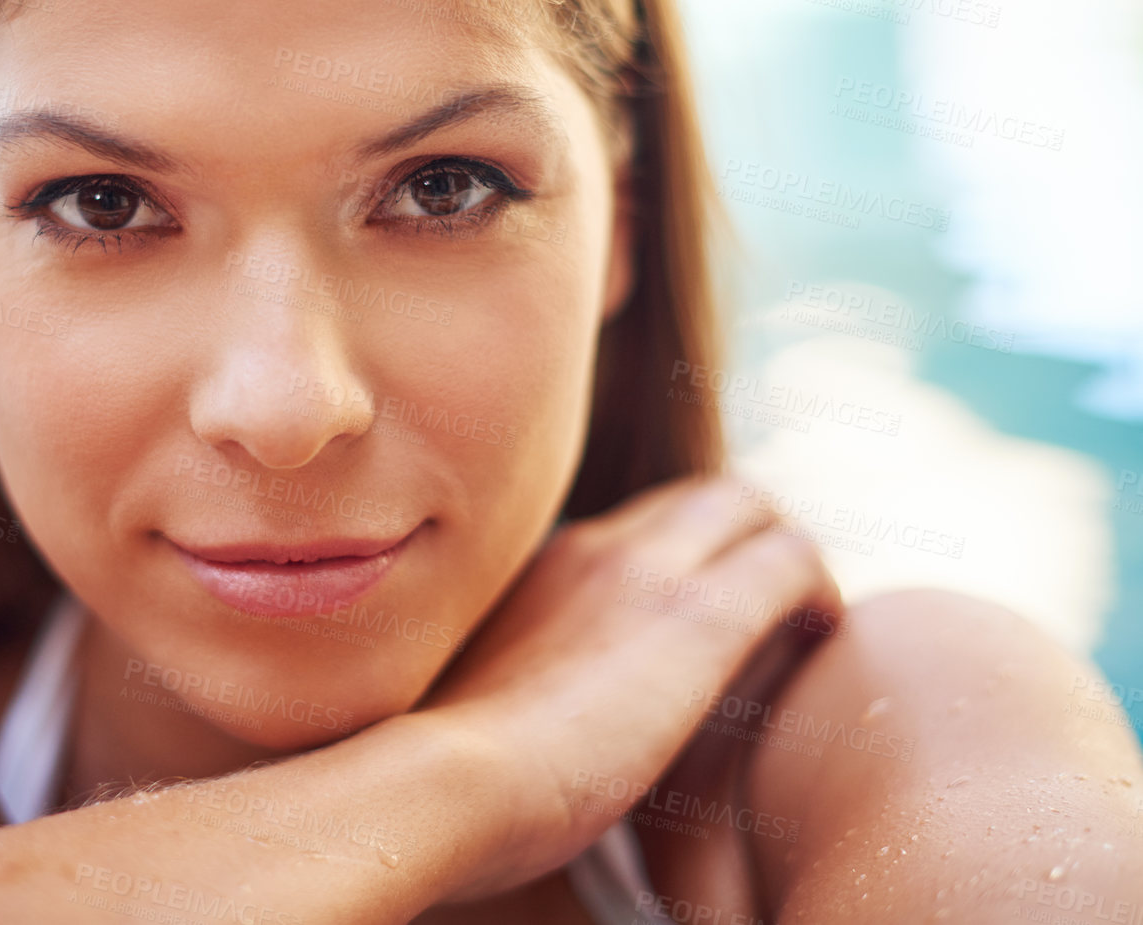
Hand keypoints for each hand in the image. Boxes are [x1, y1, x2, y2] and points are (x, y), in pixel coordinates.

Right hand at [418, 474, 843, 900]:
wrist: (450, 780)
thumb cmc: (453, 776)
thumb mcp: (482, 706)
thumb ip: (516, 687)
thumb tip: (523, 721)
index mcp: (540, 569)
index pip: (639, 523)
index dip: (690, 548)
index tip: (711, 605)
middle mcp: (593, 546)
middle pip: (698, 494)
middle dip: (748, 534)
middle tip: (779, 603)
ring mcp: (643, 570)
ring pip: (747, 502)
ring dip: (784, 549)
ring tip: (804, 618)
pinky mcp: (697, 617)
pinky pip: (789, 559)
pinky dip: (816, 586)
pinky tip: (823, 634)